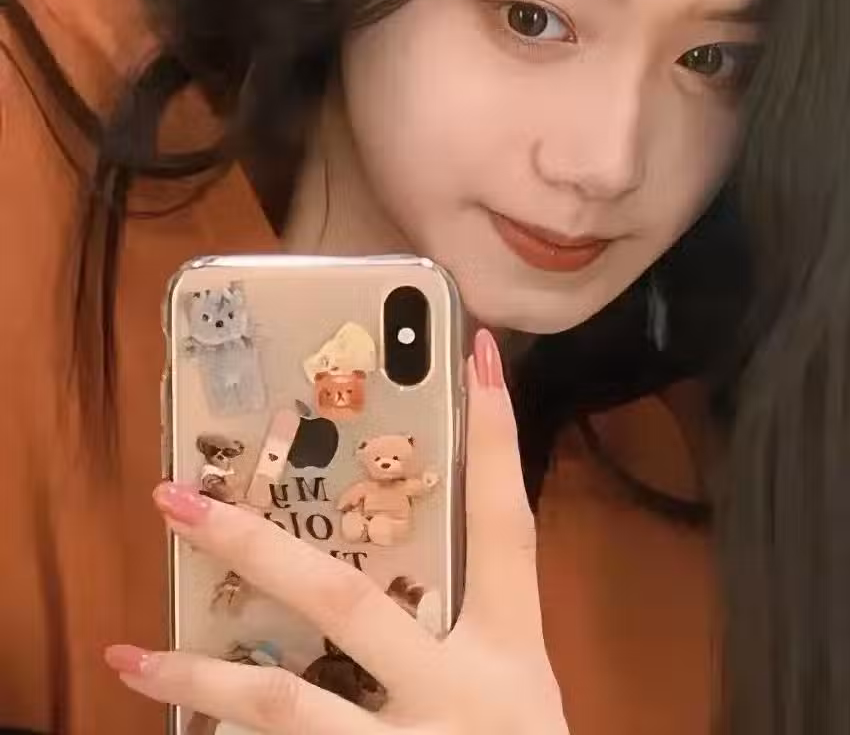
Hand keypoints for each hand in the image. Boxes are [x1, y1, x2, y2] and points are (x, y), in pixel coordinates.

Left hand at [105, 328, 568, 734]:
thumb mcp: (518, 685)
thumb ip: (468, 625)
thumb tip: (399, 554)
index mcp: (508, 648)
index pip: (507, 522)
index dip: (495, 435)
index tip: (476, 352)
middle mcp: (453, 691)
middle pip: (347, 603)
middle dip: (260, 546)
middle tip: (180, 499)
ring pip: (284, 707)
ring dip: (200, 681)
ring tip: (129, 655)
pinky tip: (183, 724)